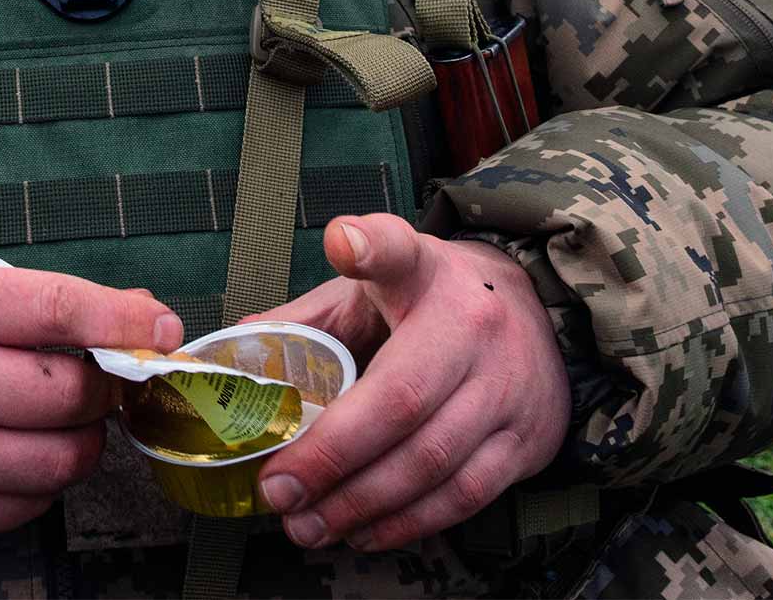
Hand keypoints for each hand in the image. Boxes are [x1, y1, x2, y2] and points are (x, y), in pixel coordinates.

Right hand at [0, 259, 182, 553]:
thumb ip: (48, 302)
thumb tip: (145, 319)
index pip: (57, 308)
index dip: (123, 322)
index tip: (160, 330)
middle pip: (73, 393)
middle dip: (100, 388)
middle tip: (89, 382)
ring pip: (65, 459)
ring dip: (78, 441)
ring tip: (50, 423)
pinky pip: (31, 505)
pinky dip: (36, 482)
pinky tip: (4, 456)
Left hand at [247, 214, 567, 552]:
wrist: (538, 318)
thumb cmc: (433, 304)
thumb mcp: (374, 288)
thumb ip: (309, 318)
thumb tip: (234, 350)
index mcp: (424, 273)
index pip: (398, 249)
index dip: (370, 246)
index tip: (343, 242)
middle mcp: (473, 326)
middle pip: (402, 398)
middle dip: (333, 457)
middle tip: (280, 492)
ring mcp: (506, 386)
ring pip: (433, 460)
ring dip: (363, 503)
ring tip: (309, 525)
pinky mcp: (525, 439)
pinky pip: (465, 495)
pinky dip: (409, 523)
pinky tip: (364, 531)